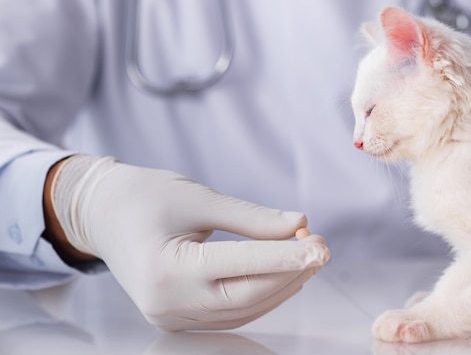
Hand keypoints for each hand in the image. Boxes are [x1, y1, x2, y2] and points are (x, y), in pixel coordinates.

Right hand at [47, 156, 329, 330]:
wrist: (103, 214)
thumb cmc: (146, 196)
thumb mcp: (200, 199)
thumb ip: (251, 218)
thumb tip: (299, 225)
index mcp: (166, 268)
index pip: (241, 267)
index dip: (287, 257)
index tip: (322, 245)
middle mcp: (166, 303)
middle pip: (247, 295)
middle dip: (290, 273)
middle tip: (322, 247)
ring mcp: (169, 317)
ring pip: (243, 309)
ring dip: (281, 286)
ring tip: (308, 257)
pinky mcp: (176, 319)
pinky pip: (229, 313)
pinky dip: (260, 296)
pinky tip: (283, 276)